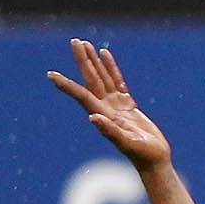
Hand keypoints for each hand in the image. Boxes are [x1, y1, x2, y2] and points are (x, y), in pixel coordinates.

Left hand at [47, 40, 171, 169]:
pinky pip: (117, 81)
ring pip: (102, 78)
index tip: (50, 74)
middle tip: (74, 42)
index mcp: (103, 115)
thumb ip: (110, 131)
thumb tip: (93, 117)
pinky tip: (106, 56)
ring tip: (86, 44)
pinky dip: (111, 68)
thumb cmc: (142, 155)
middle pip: (91, 79)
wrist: (154, 161)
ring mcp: (116, 106)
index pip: (82, 95)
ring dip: (93, 61)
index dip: (66, 85)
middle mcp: (105, 108)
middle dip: (82, 61)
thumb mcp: (127, 143)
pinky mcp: (128, 105)